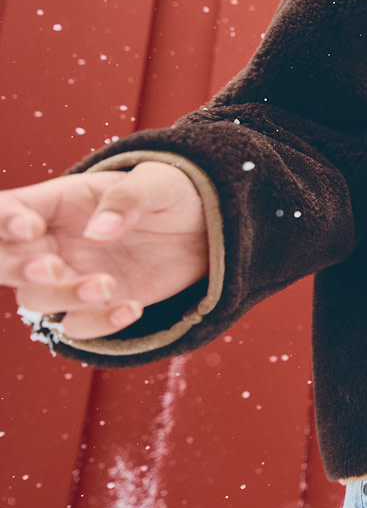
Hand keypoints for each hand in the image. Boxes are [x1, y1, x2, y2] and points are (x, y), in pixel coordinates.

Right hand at [0, 162, 207, 339]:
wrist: (206, 229)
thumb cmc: (173, 194)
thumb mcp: (158, 183)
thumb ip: (127, 199)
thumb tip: (98, 232)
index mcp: (57, 201)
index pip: (6, 210)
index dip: (3, 221)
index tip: (29, 228)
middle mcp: (54, 241)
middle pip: (4, 262)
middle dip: (18, 269)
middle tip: (54, 268)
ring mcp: (72, 275)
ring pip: (36, 298)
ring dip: (64, 298)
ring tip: (108, 286)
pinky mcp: (97, 304)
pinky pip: (78, 325)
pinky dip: (99, 323)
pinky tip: (134, 307)